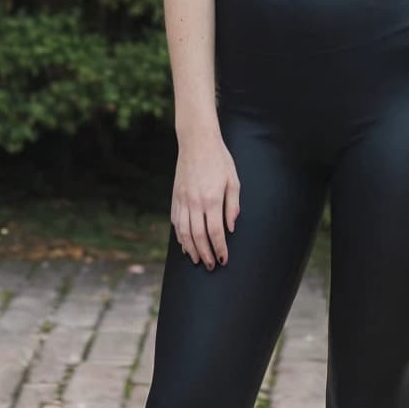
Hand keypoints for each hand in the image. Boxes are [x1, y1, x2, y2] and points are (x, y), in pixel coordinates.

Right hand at [171, 130, 239, 270]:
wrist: (197, 141)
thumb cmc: (219, 159)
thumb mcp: (233, 180)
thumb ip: (232, 205)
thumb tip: (230, 227)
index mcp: (212, 199)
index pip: (215, 232)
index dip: (219, 249)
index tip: (223, 259)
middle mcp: (195, 202)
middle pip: (198, 237)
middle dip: (205, 254)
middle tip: (210, 266)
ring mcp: (183, 200)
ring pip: (184, 232)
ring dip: (191, 249)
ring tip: (197, 260)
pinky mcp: (175, 196)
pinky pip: (176, 221)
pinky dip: (179, 236)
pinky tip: (185, 244)